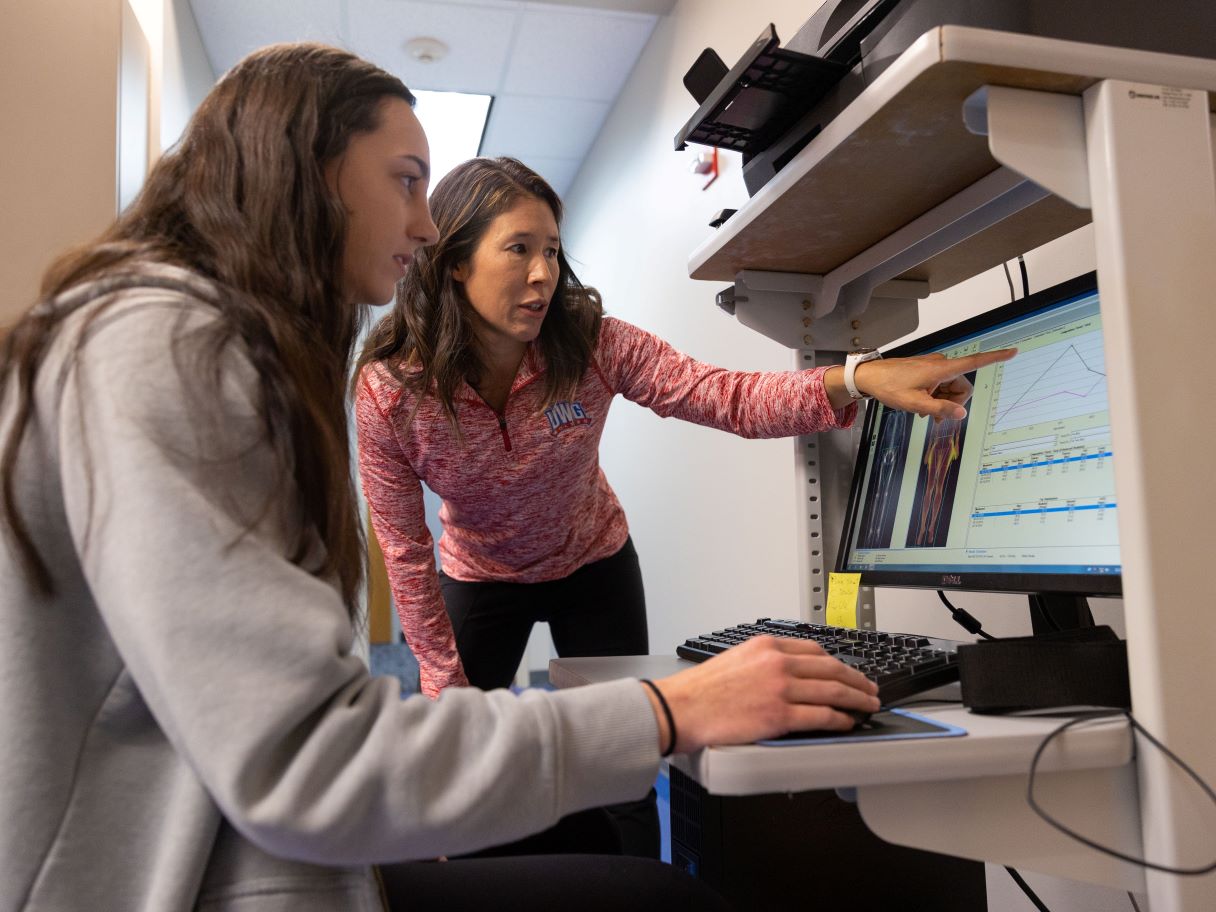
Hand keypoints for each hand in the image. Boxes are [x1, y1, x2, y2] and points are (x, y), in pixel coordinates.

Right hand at [644, 636, 879, 752]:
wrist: (681, 708)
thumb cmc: (701, 690)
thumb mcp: (734, 658)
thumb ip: (763, 661)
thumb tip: (787, 673)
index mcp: (766, 646)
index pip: (815, 650)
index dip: (839, 663)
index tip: (848, 671)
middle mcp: (776, 663)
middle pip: (831, 669)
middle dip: (857, 680)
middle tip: (870, 689)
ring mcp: (780, 689)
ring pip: (833, 691)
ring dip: (857, 700)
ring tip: (867, 706)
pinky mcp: (780, 716)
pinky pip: (822, 716)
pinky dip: (840, 720)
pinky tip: (847, 723)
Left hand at [826, 348, 1016, 419]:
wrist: (870, 376)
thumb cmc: (890, 387)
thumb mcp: (914, 404)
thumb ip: (940, 409)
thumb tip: (962, 414)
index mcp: (941, 369)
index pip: (974, 362)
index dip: (995, 358)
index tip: (1013, 351)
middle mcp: (941, 364)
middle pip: (962, 386)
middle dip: (952, 403)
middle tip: (932, 415)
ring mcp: (934, 366)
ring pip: (951, 388)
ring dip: (942, 401)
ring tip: (922, 410)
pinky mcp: (927, 370)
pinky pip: (941, 385)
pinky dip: (935, 396)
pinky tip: (920, 403)